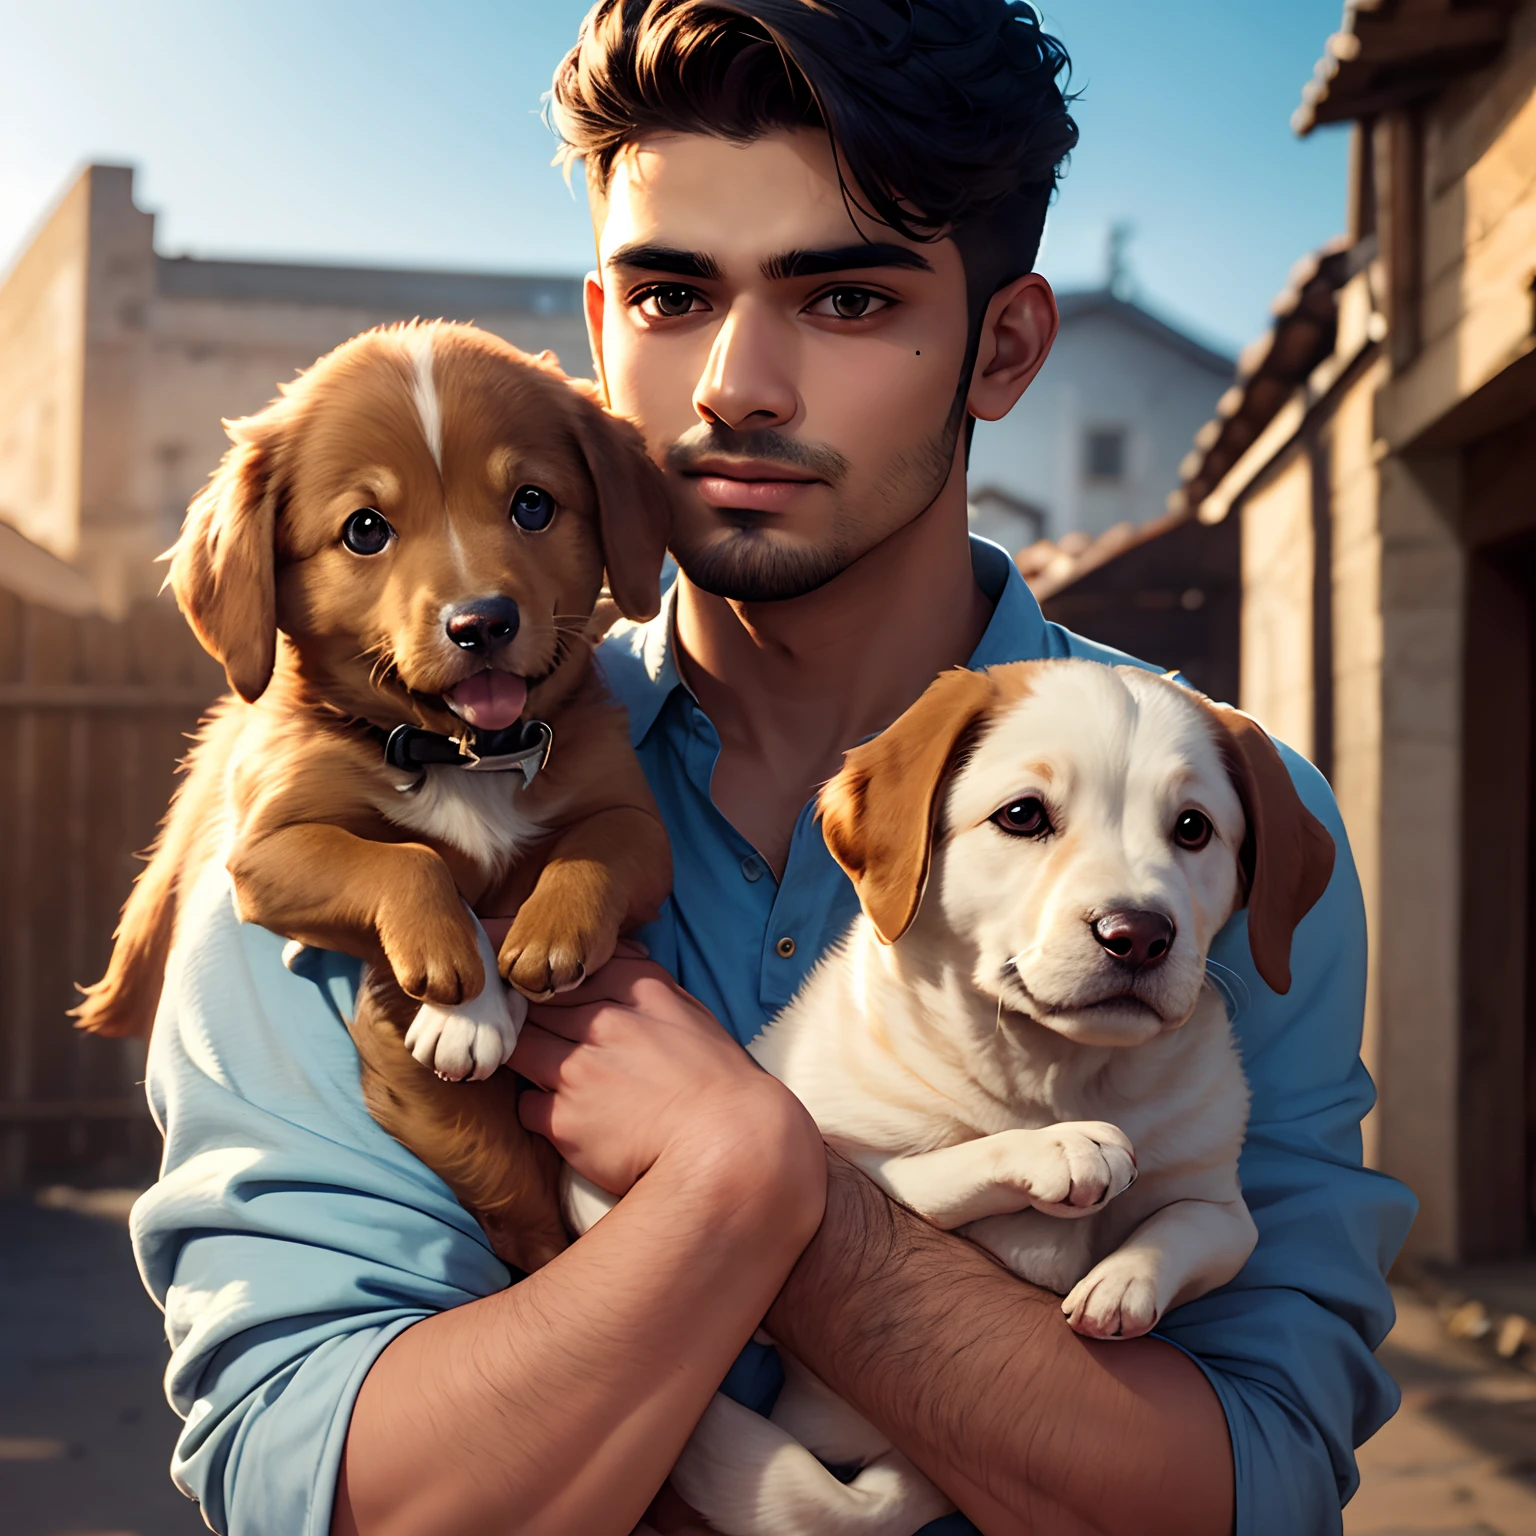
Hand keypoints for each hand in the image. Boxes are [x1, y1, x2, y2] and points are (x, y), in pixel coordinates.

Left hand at [512, 950, 824, 1212]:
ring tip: (530, 1066)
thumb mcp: (690, 1014)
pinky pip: (526, 1104)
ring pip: (520, 1046)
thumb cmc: (722, 1085)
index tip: (518, 970)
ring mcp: (579, 1070)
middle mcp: (604, 1022)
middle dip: (519, 1009)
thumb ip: (646, 985)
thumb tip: (617, 959)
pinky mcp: (565, 1120)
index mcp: (640, 989)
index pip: (570, 962)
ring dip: (522, 1055)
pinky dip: (536, 1107)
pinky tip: (559, 1114)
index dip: (537, 968)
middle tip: (508, 1019)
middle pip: (533, 1001)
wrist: (732, 1150)